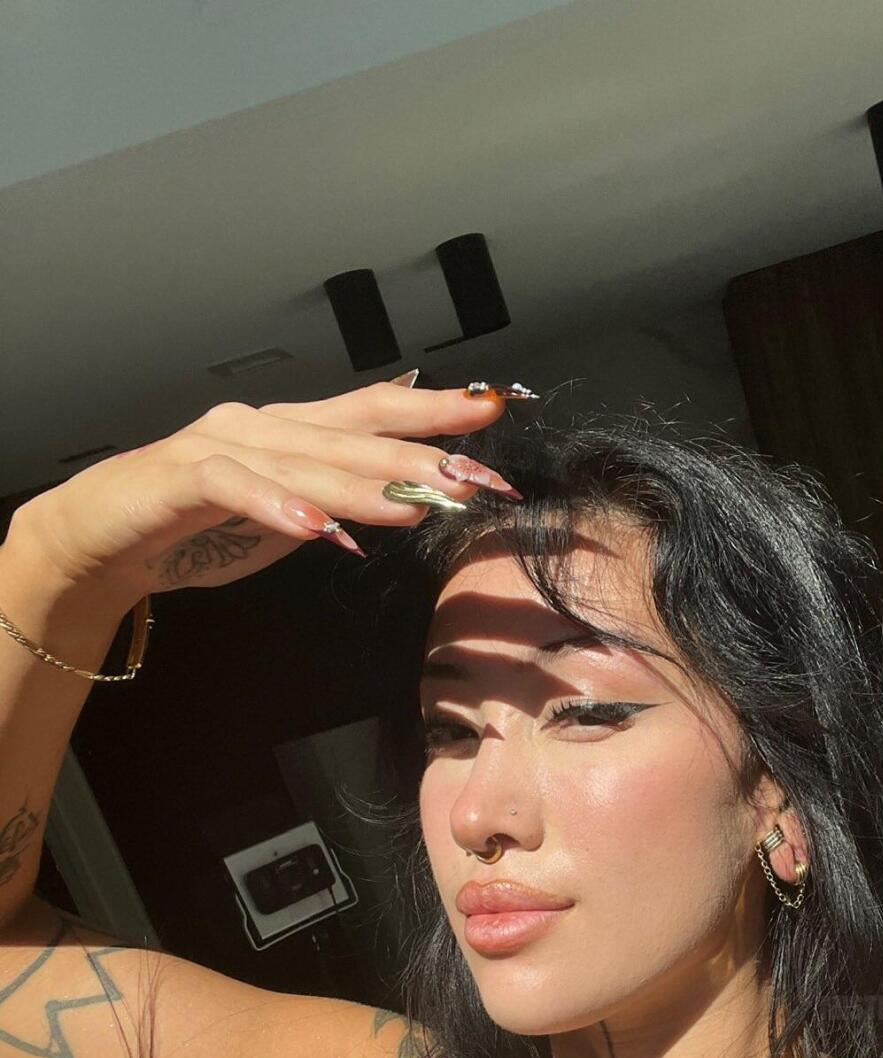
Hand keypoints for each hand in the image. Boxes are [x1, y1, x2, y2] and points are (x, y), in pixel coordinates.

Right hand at [8, 378, 517, 616]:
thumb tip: (412, 499)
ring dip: (366, 484)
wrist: (107, 538)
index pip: (374, 411)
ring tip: (417, 504)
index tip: (491, 412)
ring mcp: (221, 446)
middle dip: (420, 456)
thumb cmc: (200, 528)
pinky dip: (281, 507)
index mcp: (293, 431)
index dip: (432, 410)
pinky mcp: (182, 477)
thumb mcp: (290, 516)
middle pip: (353, 437)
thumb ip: (341, 500)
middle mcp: (263, 427)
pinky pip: (238, 488)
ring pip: (306, 462)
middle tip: (476, 476)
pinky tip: (322, 530)